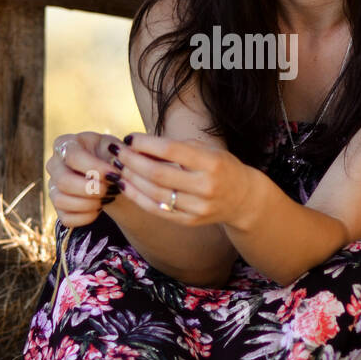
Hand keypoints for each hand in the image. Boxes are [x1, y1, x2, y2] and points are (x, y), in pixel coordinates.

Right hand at [46, 131, 121, 227]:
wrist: (111, 178)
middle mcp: (54, 164)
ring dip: (89, 204)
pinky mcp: (58, 207)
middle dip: (91, 189)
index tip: (114, 175)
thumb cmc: (111, 158)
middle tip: (110, 189)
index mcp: (65, 144)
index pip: (72, 156)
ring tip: (106, 198)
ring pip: (61, 200)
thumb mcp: (115, 149)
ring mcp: (53, 186)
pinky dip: (86, 217)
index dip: (94, 168)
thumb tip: (116, 165)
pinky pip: (66, 218)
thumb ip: (117, 154)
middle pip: (64, 181)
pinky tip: (99, 209)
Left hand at [106, 133, 258, 227]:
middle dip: (132, 161)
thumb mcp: (207, 150)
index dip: (146, 144)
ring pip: (155, 193)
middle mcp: (206, 186)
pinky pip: (157, 209)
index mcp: (212, 163)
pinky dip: (138, 197)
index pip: (172, 150)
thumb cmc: (220, 167)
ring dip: (131, 179)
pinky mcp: (190, 221)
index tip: (129, 138)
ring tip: (117, 167)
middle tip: (117, 152)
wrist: (243, 199)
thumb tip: (138, 143)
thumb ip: (177, 147)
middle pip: (159, 173)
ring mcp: (198, 207)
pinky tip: (126, 185)